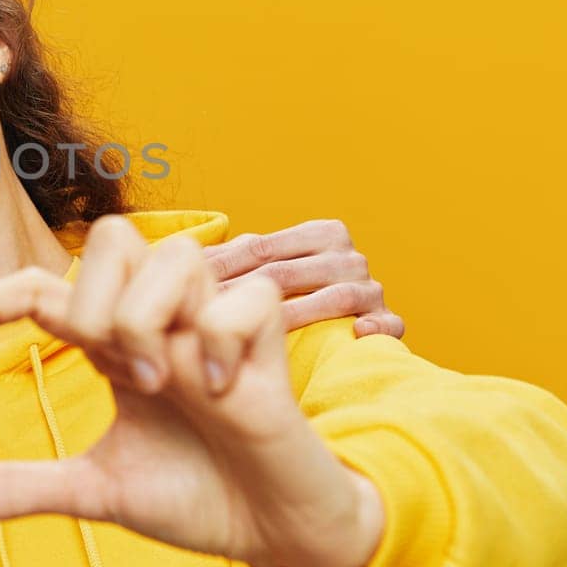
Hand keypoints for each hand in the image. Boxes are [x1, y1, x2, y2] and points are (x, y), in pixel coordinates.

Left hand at [0, 216, 384, 566]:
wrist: (274, 533)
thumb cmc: (194, 496)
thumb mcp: (96, 492)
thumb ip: (23, 487)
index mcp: (113, 342)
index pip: (42, 287)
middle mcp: (159, 321)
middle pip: (114, 236)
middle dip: (93, 298)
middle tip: (108, 369)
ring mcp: (214, 326)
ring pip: (176, 255)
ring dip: (150, 317)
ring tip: (162, 384)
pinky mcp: (270, 343)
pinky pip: (244, 298)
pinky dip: (220, 339)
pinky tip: (221, 390)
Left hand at [204, 219, 403, 336]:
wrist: (354, 323)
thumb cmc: (298, 293)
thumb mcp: (270, 268)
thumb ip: (235, 257)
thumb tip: (176, 250)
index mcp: (320, 233)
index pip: (262, 249)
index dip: (222, 268)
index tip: (186, 287)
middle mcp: (349, 256)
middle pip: (289, 274)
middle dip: (244, 296)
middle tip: (206, 317)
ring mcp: (372, 288)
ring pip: (334, 298)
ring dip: (296, 315)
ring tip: (262, 331)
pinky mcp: (390, 322)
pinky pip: (387, 324)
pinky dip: (376, 327)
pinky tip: (357, 333)